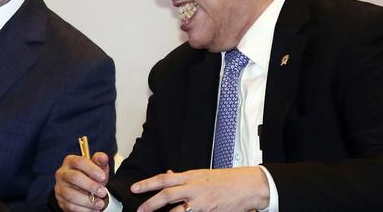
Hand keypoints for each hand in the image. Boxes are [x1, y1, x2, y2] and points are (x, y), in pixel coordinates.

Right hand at [55, 151, 109, 211]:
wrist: (85, 191)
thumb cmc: (91, 176)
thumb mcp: (98, 167)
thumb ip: (100, 161)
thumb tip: (103, 157)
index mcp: (71, 161)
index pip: (79, 162)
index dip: (92, 169)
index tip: (103, 177)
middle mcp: (62, 173)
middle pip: (74, 177)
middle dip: (91, 186)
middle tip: (103, 192)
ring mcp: (60, 188)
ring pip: (71, 194)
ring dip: (88, 201)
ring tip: (100, 203)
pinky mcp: (61, 201)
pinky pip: (71, 206)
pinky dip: (84, 209)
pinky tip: (93, 209)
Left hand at [131, 167, 269, 211]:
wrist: (248, 186)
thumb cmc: (226, 180)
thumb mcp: (202, 175)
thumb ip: (184, 178)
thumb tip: (168, 175)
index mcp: (191, 176)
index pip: (164, 178)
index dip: (147, 183)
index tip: (134, 188)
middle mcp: (194, 187)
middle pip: (167, 194)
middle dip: (150, 203)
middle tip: (139, 209)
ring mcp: (202, 202)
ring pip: (177, 211)